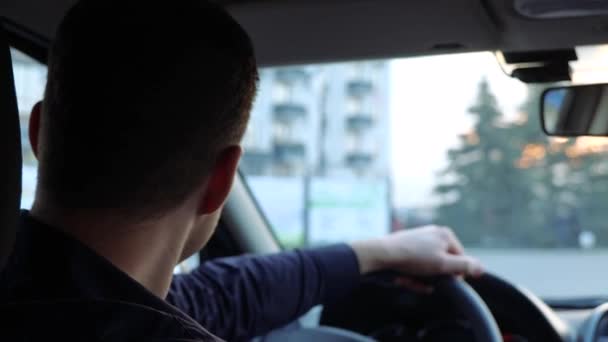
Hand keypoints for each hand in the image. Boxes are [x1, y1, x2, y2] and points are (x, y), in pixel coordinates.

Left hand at [349, 226, 482, 277]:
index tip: (443, 281)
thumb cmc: (413, 258)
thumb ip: (464, 266)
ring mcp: (418, 240)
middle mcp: (433, 234)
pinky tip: (402, 278)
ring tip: (408, 278)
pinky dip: (410, 275)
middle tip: (421, 281)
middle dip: (432, 277)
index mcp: (445, 234)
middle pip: (442, 264)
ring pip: (427, 268)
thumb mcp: (443, 265)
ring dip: (420, 279)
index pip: (461, 259)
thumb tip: (482, 268)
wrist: (381, 254)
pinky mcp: (406, 248)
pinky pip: (415, 266)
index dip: (454, 274)